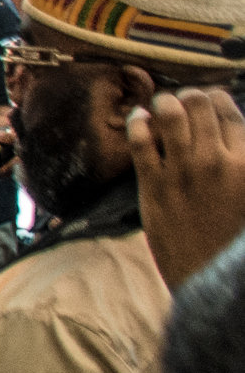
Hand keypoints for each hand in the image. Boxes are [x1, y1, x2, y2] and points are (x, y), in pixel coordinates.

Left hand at [128, 86, 244, 288]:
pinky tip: (137, 118)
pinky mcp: (154, 187)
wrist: (210, 275)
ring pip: (171, 114)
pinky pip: (141, 142)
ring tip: (160, 105)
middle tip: (182, 101)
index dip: (216, 99)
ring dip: (163, 103)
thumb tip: (231, 131)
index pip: (230, 111)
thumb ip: (240, 162)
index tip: (209, 100)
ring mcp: (184, 173)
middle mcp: (218, 162)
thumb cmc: (232, 238)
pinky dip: (137, 123)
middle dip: (189, 97)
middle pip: (200, 105)